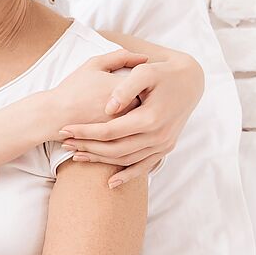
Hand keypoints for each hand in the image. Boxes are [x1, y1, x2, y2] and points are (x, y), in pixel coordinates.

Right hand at [51, 49, 148, 130]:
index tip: (139, 84)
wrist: (54, 115)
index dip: (144, 85)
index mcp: (125, 88)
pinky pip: (132, 134)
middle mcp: (128, 109)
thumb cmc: (73, 88)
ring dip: (137, 117)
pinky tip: (115, 122)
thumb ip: (120, 57)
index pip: (149, 85)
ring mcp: (124, 127)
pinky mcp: (117, 141)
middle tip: (131, 98)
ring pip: (142, 121)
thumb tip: (144, 57)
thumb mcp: (94, 64)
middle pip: (149, 104)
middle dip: (144, 101)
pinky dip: (129, 130)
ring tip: (116, 111)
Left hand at [59, 54, 203, 187]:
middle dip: (87, 147)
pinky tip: (111, 183)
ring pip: (126, 159)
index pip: (110, 131)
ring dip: (100, 160)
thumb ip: (126, 88)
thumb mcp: (145, 71)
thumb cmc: (163, 72)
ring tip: (76, 155)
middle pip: (115, 148)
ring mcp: (163, 144)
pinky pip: (145, 167)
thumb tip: (108, 108)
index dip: (85, 132)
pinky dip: (128, 175)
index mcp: (151, 117)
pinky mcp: (165, 148)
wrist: (191, 80)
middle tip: (64, 143)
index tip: (65, 129)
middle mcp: (158, 135)